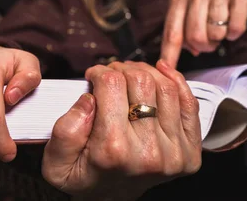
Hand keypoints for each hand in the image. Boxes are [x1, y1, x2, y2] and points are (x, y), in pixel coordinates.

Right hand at [41, 60, 201, 200]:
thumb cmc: (85, 177)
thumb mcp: (56, 163)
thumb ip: (65, 130)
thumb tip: (89, 98)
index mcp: (113, 150)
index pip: (112, 85)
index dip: (100, 72)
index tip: (94, 75)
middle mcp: (148, 151)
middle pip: (141, 81)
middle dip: (122, 69)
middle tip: (112, 74)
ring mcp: (174, 152)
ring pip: (165, 87)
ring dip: (147, 72)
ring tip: (131, 75)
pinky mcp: (189, 152)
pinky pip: (190, 104)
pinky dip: (177, 81)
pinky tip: (162, 71)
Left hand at [160, 0, 246, 67]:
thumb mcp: (190, 5)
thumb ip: (184, 28)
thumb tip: (192, 52)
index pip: (172, 31)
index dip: (169, 54)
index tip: (166, 70)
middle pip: (195, 37)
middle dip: (203, 46)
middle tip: (209, 39)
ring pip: (216, 34)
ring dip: (219, 38)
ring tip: (221, 24)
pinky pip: (235, 29)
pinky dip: (234, 33)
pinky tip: (233, 20)